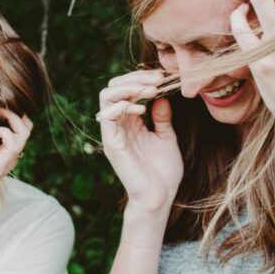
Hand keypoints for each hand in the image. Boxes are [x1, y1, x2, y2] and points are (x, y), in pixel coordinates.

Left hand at [0, 109, 31, 233]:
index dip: (15, 113)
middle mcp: (12, 154)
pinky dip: (3, 131)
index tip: (0, 106)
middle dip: (15, 112)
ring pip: (24, 132)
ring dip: (11, 118)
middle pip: (27, 126)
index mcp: (7, 150)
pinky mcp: (5, 163)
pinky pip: (13, 142)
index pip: (22, 126)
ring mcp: (10, 158)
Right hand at [98, 70, 182, 213]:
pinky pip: (107, 116)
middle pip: (114, 87)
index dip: (142, 78)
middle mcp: (118, 124)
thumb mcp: (167, 137)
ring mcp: (112, 133)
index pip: (127, 89)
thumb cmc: (163, 172)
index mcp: (130, 121)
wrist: (160, 197)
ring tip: (150, 89)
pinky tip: (141, 108)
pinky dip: (122, 106)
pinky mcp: (111, 143)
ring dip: (129, 87)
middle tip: (157, 79)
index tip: (163, 77)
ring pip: (107, 96)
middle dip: (135, 78)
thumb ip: (162, 118)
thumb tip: (160, 97)